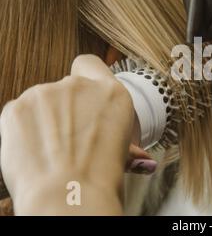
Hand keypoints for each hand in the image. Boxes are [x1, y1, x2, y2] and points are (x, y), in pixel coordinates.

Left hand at [0, 55, 135, 214]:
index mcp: (112, 93)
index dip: (84, 78)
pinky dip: (24, 129)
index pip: (90, 64)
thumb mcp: (123, 157)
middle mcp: (79, 85)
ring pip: (41, 101)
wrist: (67, 196)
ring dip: (45, 119)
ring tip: (52, 150)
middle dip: (65, 108)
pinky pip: (19, 113)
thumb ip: (129, 147)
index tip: (81, 97)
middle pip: (65, 87)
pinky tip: (35, 150)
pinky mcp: (17, 106)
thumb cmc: (100, 179)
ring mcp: (46, 93)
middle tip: (70, 139)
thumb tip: (145, 163)